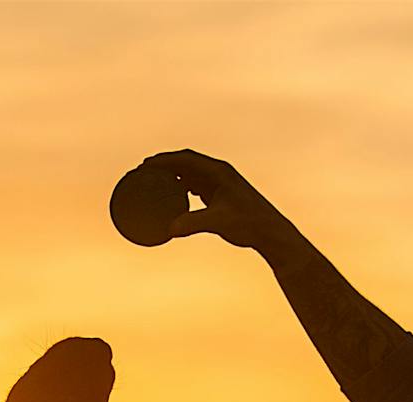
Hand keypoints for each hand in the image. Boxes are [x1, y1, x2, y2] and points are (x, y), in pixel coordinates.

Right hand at [139, 150, 297, 254]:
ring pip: (191, 173)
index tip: (146, 165)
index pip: (186, 159)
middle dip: (164, 165)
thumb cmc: (248, 223)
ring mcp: (220, 183)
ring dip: (173, 174)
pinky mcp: (221, 194)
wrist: (268, 230)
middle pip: (186, 162)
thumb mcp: (218, 222)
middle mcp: (219, 173)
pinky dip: (182, 186)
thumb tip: (169, 230)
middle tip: (143, 171)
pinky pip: (197, 185)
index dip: (164, 160)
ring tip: (154, 181)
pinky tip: (174, 193)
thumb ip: (193, 223)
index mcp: (218, 172)